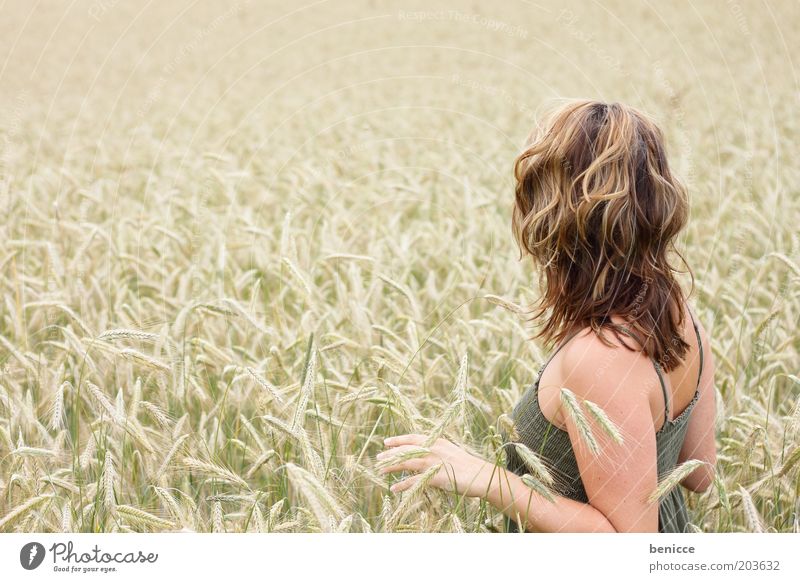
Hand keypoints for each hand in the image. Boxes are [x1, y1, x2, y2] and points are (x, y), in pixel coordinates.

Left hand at [377, 433, 494, 497]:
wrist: (480, 475)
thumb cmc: (467, 465)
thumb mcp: (450, 451)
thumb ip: (436, 450)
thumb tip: (424, 453)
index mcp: (437, 441)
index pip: (413, 438)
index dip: (398, 440)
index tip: (386, 442)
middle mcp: (433, 449)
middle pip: (406, 449)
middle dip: (391, 454)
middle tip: (378, 458)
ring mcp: (434, 463)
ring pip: (407, 462)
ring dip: (392, 466)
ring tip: (381, 471)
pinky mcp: (436, 477)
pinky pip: (415, 481)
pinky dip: (403, 485)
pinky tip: (394, 489)